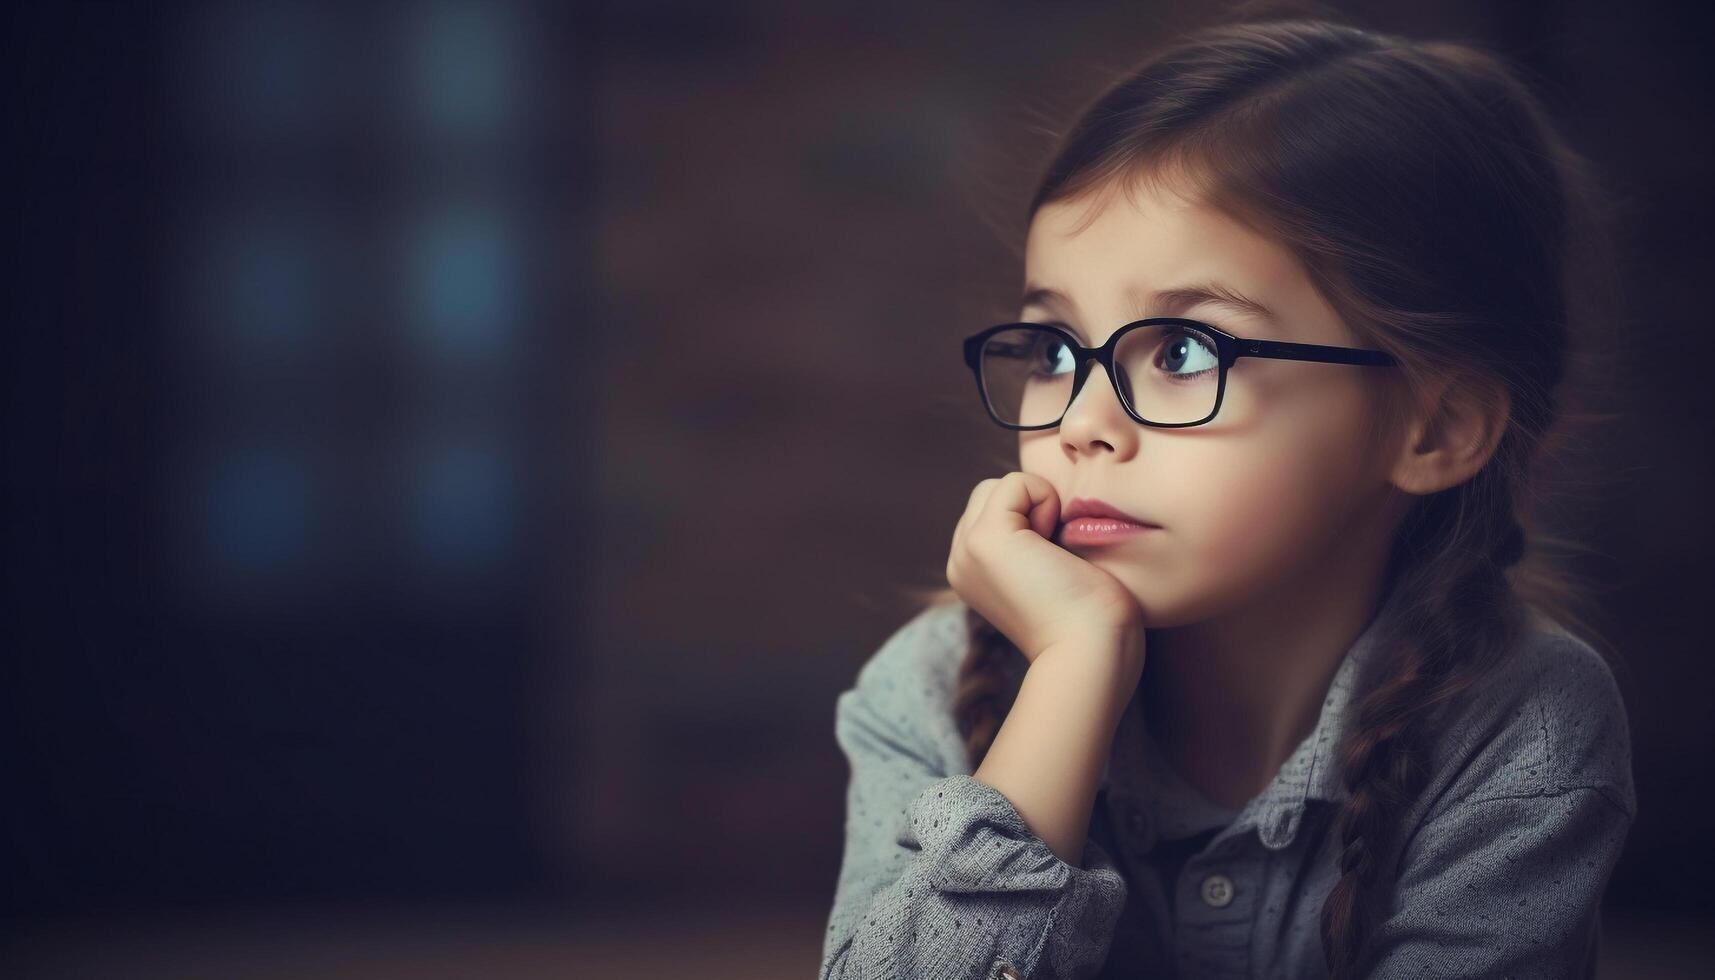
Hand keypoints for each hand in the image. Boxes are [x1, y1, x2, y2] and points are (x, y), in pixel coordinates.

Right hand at [945, 471, 1145, 665]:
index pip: (995, 512)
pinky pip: (1017, 482)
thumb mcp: (1051, 574)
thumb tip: (1048, 505)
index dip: (1034, 522)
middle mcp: (960, 560)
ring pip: (1002, 486)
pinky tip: (1054, 545)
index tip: (1053, 567)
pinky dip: (1046, 499)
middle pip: (992, 494)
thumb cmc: (1091, 622)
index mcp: (973, 572)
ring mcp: (965, 549)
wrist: (1090, 654)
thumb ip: (1035, 544)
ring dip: (1039, 505)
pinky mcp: (984, 538)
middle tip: (1053, 560)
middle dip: (1031, 510)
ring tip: (1052, 555)